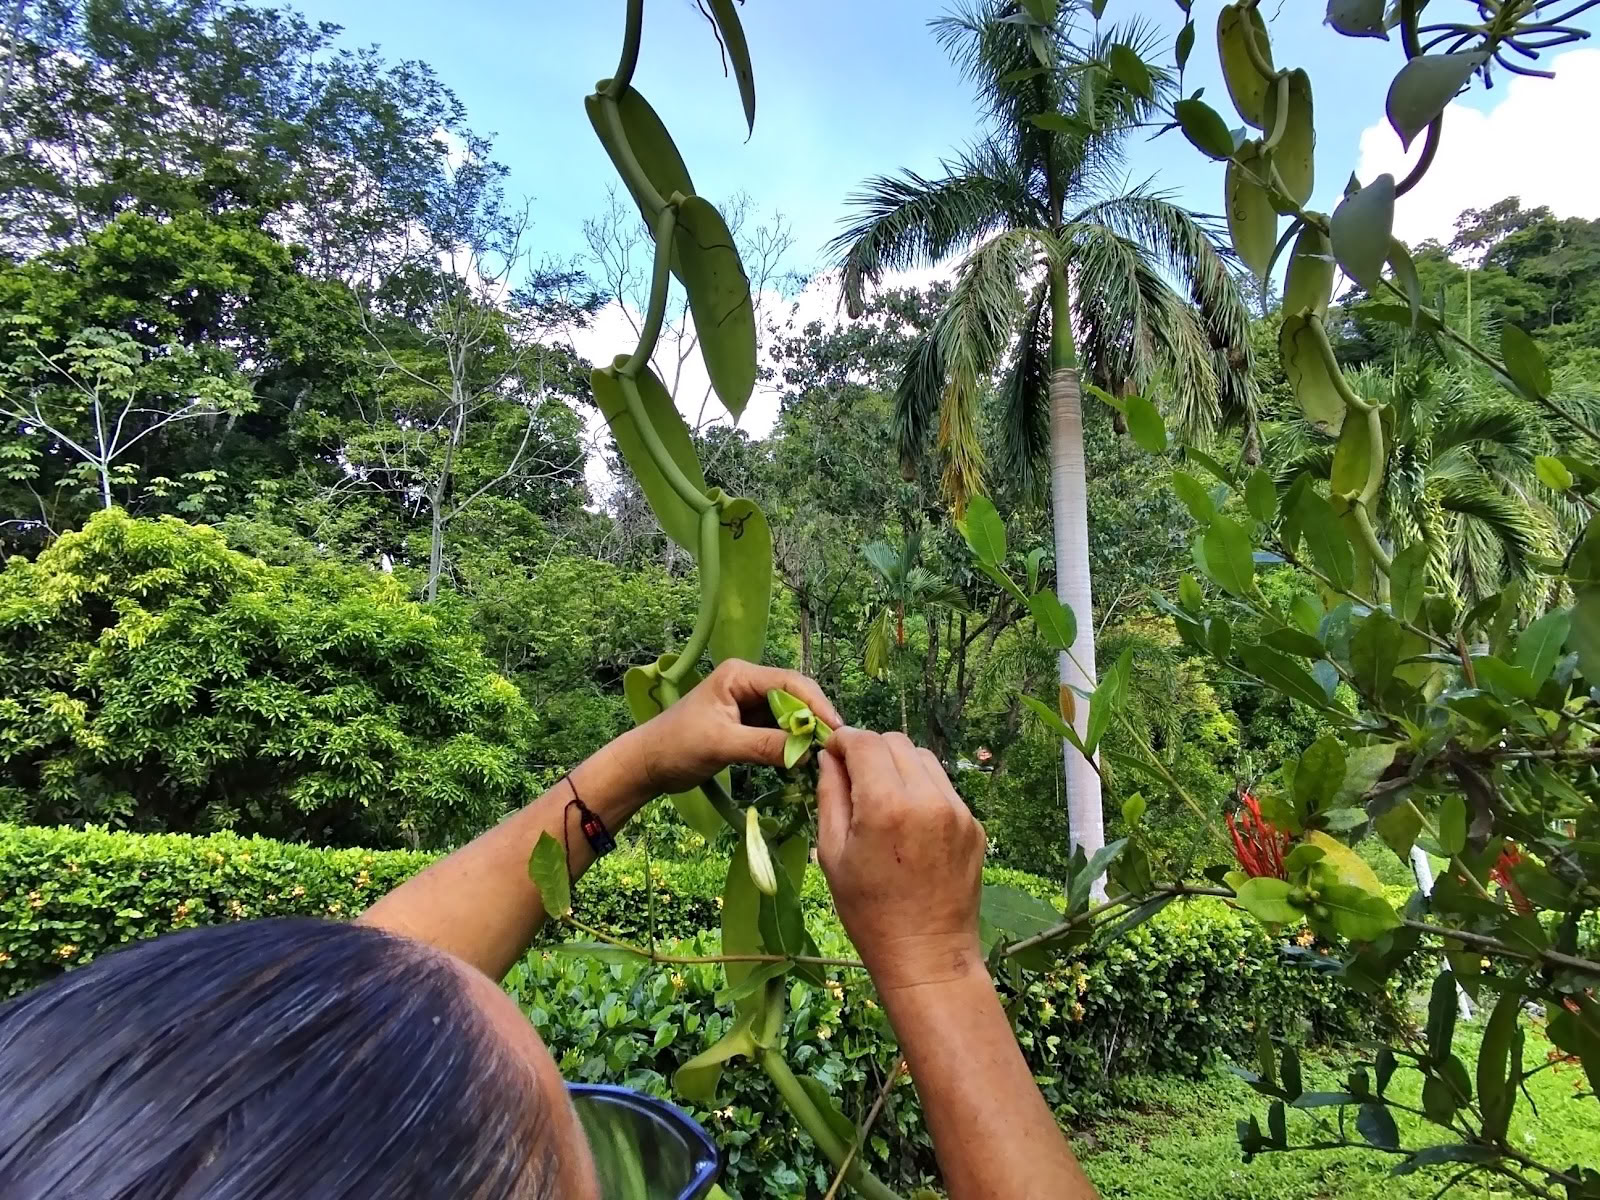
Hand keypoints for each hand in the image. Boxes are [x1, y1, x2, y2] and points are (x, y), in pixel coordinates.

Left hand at [627, 659, 842, 796]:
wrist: (647, 764)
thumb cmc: (677, 746)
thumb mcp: (722, 745)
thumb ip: (764, 746)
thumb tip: (806, 754)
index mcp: (739, 675)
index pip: (790, 682)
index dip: (816, 704)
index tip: (836, 731)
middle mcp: (748, 683)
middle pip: (794, 696)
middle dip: (813, 720)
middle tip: (834, 747)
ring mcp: (748, 703)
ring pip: (788, 715)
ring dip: (804, 734)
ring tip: (824, 756)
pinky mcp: (747, 724)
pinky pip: (778, 730)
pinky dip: (790, 744)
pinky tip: (802, 760)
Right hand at [817, 729, 986, 994]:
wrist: (927, 955)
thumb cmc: (869, 913)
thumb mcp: (832, 854)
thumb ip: (830, 796)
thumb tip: (830, 758)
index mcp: (886, 806)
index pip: (865, 741)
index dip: (843, 740)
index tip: (832, 752)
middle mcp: (927, 799)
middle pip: (896, 742)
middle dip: (870, 751)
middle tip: (854, 779)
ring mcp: (958, 811)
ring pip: (923, 758)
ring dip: (898, 766)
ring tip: (883, 800)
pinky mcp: (975, 824)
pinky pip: (943, 787)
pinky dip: (922, 790)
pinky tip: (910, 824)